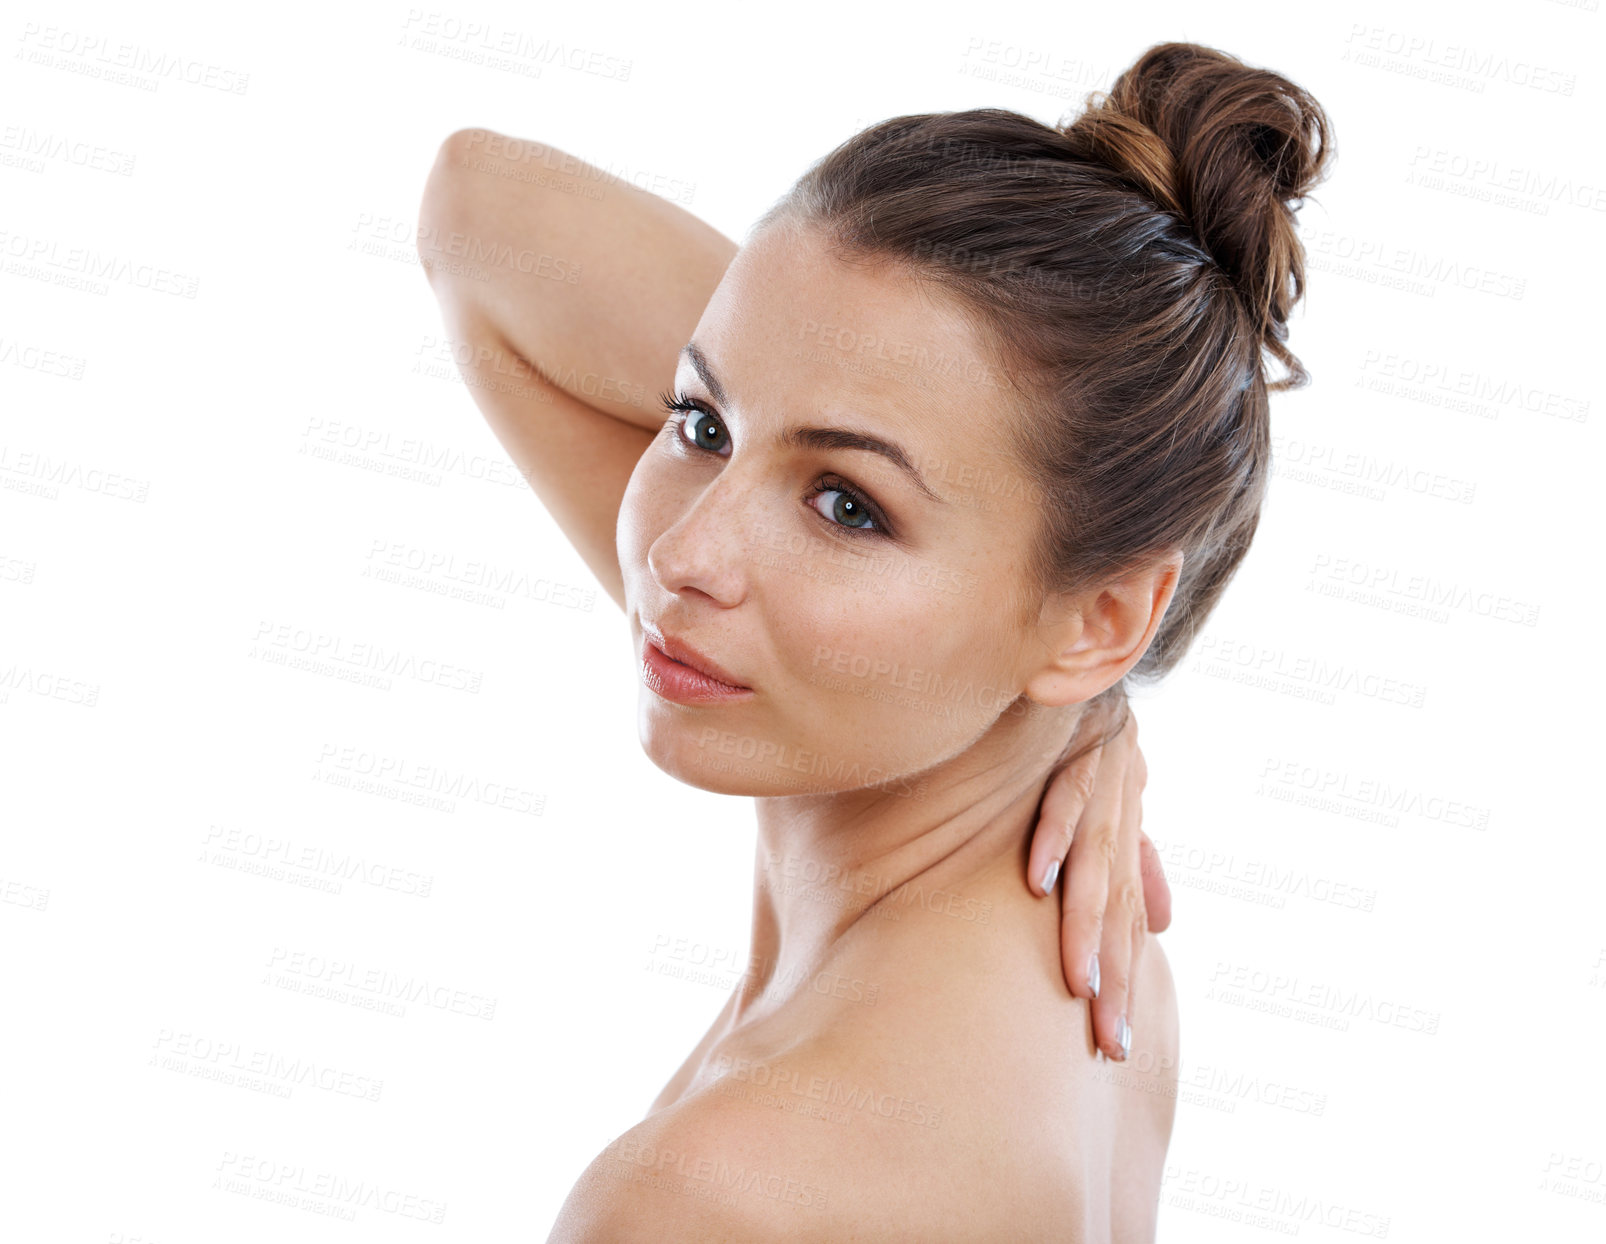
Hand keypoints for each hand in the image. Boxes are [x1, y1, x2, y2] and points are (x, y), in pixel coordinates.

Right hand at [1027, 709, 1170, 1060]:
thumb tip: (1166, 925)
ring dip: (1087, 923)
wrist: (1086, 630)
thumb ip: (1133, 854)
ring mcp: (1104, 772)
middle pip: (1119, 903)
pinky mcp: (1074, 738)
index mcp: (1126, 822)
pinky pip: (1065, 793)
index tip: (1110, 1044)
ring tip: (1080, 982)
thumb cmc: (1082, 720)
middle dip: (1116, 976)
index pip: (1126, 916)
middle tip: (1107, 1040)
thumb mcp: (1114, 788)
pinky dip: (1055, 834)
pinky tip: (1038, 882)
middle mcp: (1124, 804)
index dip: (1122, 980)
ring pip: (1097, 859)